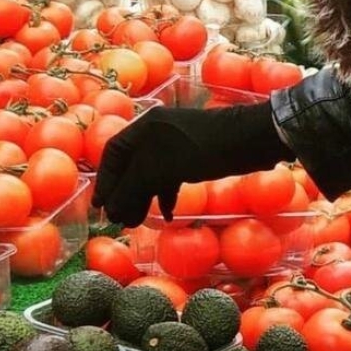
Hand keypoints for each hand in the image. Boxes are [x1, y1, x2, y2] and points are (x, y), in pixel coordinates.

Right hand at [93, 102, 291, 227]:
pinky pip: (169, 178)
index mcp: (145, 127)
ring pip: (149, 175)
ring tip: (136, 223)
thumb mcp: (160, 169)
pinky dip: (165, 197)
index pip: (114, 154)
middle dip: (124, 194)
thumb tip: (112, 210)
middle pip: (131, 166)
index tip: (101, 207)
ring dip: (142, 199)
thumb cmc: (202, 150)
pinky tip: (168, 216)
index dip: (105, 181)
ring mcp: (175, 145)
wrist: (249, 140)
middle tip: (118, 221)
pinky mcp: (192, 157)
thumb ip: (132, 188)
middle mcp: (156, 133)